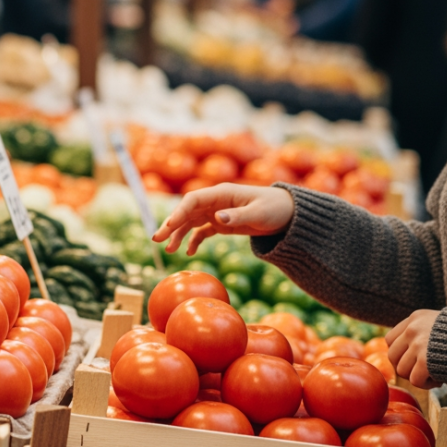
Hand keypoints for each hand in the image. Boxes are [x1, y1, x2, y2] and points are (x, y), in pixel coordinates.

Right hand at [152, 184, 294, 254]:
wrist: (290, 214)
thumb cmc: (276, 209)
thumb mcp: (259, 214)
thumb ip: (238, 216)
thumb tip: (217, 218)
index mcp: (222, 193)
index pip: (193, 201)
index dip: (178, 213)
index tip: (168, 227)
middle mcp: (216, 201)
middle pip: (187, 211)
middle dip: (171, 225)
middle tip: (157, 239)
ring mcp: (218, 212)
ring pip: (191, 222)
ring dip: (178, 234)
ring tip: (169, 250)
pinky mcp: (222, 223)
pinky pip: (202, 231)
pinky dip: (194, 240)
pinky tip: (188, 252)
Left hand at [386, 309, 440, 388]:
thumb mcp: (440, 324)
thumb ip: (422, 333)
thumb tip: (401, 355)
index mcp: (415, 318)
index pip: (390, 339)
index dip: (401, 354)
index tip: (415, 360)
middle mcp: (413, 329)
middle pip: (392, 356)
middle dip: (407, 368)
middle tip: (425, 372)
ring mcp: (418, 344)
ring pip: (402, 370)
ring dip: (417, 377)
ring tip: (436, 375)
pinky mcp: (426, 360)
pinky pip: (415, 380)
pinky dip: (426, 385)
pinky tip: (441, 379)